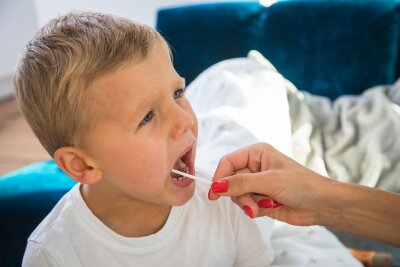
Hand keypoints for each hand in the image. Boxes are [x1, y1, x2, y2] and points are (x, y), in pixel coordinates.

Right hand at [208, 142, 334, 225]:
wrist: (321, 205)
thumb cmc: (301, 184)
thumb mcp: (269, 181)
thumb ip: (241, 183)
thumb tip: (216, 186)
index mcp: (256, 153)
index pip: (228, 162)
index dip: (220, 177)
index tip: (214, 193)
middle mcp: (254, 166)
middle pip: (230, 181)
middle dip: (240, 195)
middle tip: (251, 205)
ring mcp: (257, 183)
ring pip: (237, 195)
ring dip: (248, 204)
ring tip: (264, 207)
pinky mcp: (260, 198)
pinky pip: (246, 205)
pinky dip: (255, 209)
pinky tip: (270, 207)